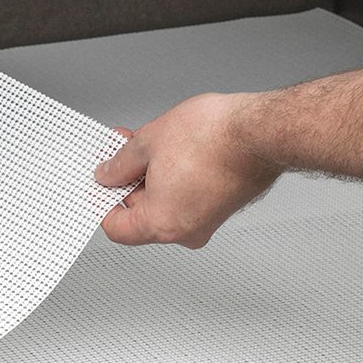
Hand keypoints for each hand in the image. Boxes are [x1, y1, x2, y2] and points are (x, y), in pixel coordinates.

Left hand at [94, 93, 281, 247]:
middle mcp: (186, 231)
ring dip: (151, 174)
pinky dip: (174, 177)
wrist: (262, 132)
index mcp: (162, 224)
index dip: (102, 201)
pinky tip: (171, 149)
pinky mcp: (222, 206)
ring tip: (148, 142)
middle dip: (128, 179)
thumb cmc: (214, 138)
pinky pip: (185, 197)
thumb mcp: (147, 143)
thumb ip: (120, 164)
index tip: (100, 182)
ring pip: (164, 202)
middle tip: (121, 149)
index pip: (116, 227)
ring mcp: (207, 220)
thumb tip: (108, 174)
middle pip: (140, 213)